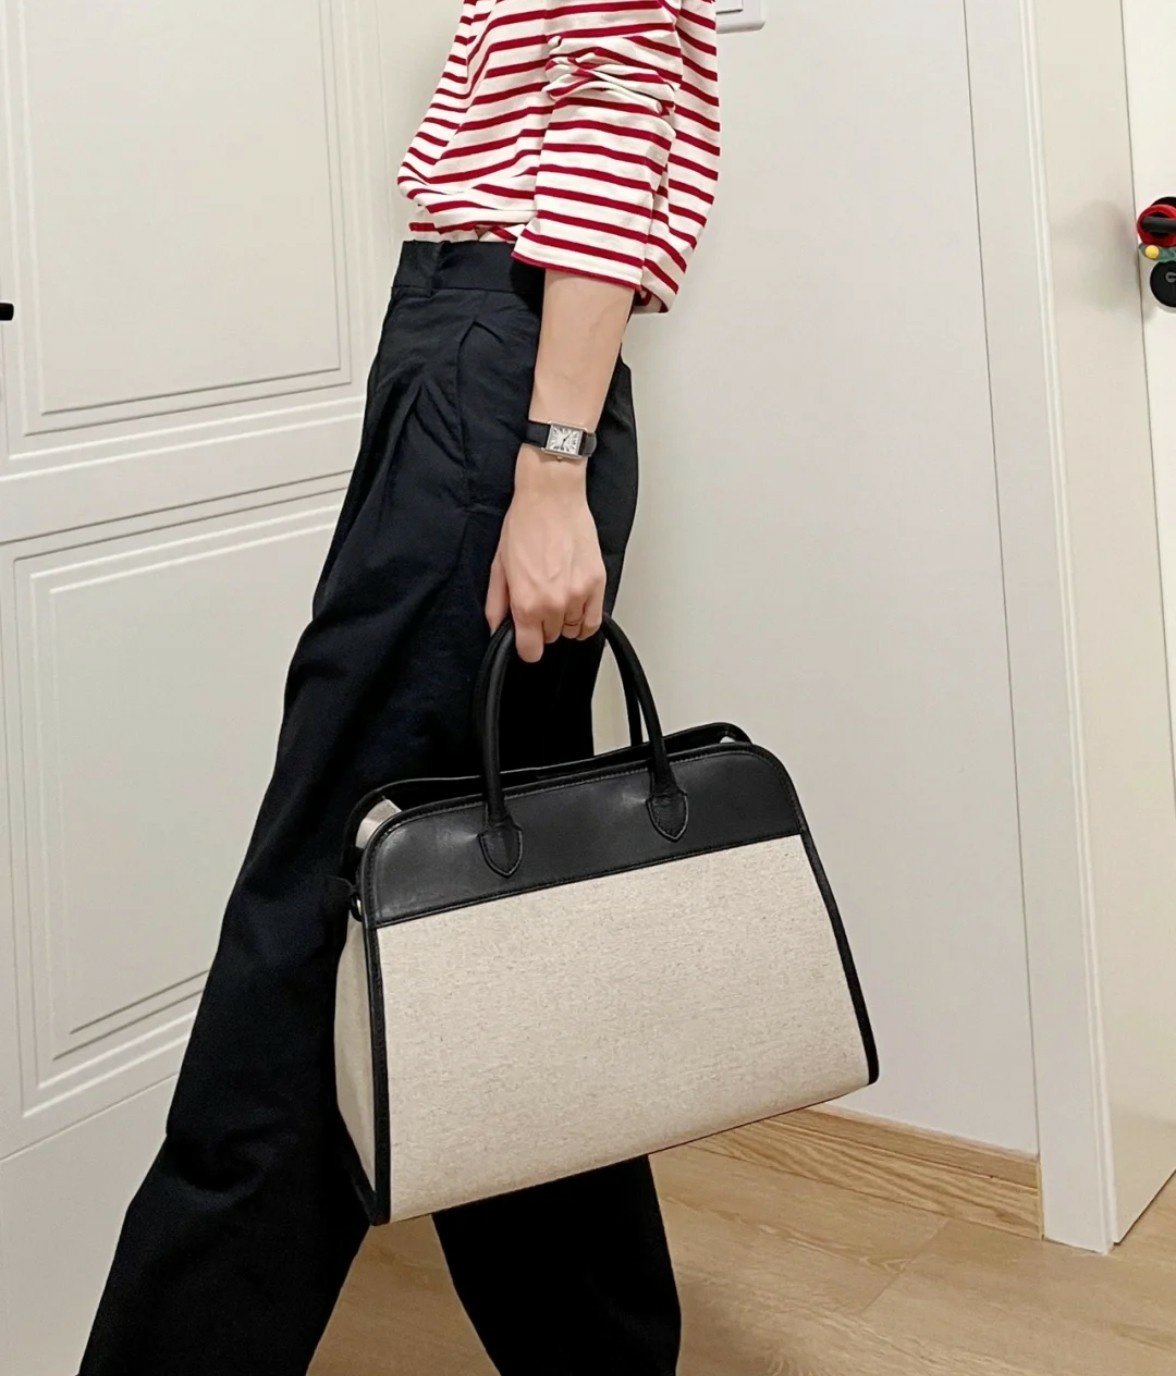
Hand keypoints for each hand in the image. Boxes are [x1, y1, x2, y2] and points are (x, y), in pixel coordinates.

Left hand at [484, 445, 606, 661]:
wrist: (551, 498)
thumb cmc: (525, 525)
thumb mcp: (499, 566)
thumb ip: (496, 604)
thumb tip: (496, 628)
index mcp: (525, 602)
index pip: (531, 651)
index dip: (527, 646)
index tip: (527, 639)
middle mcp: (553, 603)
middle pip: (551, 639)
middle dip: (543, 626)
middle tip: (539, 602)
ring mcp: (577, 595)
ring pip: (572, 630)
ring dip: (564, 620)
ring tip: (558, 596)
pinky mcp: (596, 584)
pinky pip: (593, 621)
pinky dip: (584, 621)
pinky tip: (577, 609)